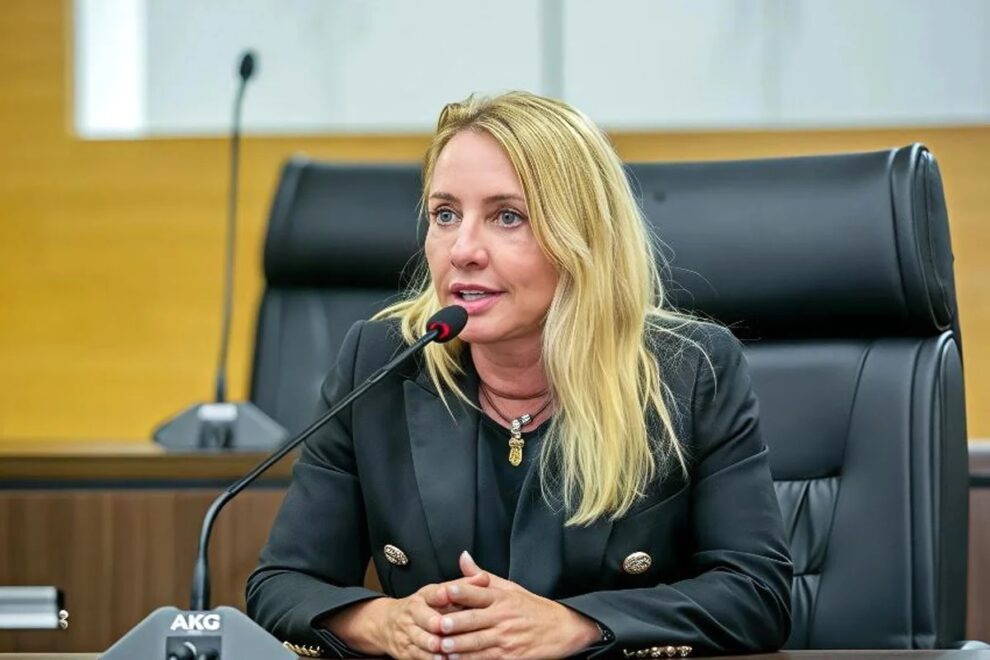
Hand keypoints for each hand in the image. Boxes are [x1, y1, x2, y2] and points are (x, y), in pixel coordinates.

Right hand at [323, 571, 489, 658]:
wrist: (389, 624)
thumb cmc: (426, 607)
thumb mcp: (441, 593)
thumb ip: (464, 586)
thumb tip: (484, 577)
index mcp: (425, 596)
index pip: (432, 592)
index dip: (440, 593)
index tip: (447, 594)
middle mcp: (414, 612)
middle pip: (423, 617)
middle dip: (433, 622)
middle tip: (444, 626)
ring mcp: (408, 631)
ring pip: (419, 638)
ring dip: (430, 644)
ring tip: (442, 648)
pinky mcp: (405, 650)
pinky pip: (416, 655)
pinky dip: (428, 658)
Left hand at [434, 551, 600, 658]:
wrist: (562, 629)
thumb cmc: (532, 607)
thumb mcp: (510, 587)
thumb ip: (482, 576)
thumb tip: (463, 557)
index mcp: (501, 597)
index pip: (479, 592)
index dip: (462, 591)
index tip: (446, 590)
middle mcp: (503, 616)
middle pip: (475, 619)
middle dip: (455, 623)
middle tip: (437, 624)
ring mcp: (506, 637)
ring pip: (478, 641)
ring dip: (459, 645)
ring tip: (441, 646)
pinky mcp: (510, 655)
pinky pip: (486, 658)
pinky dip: (470, 659)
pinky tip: (455, 659)